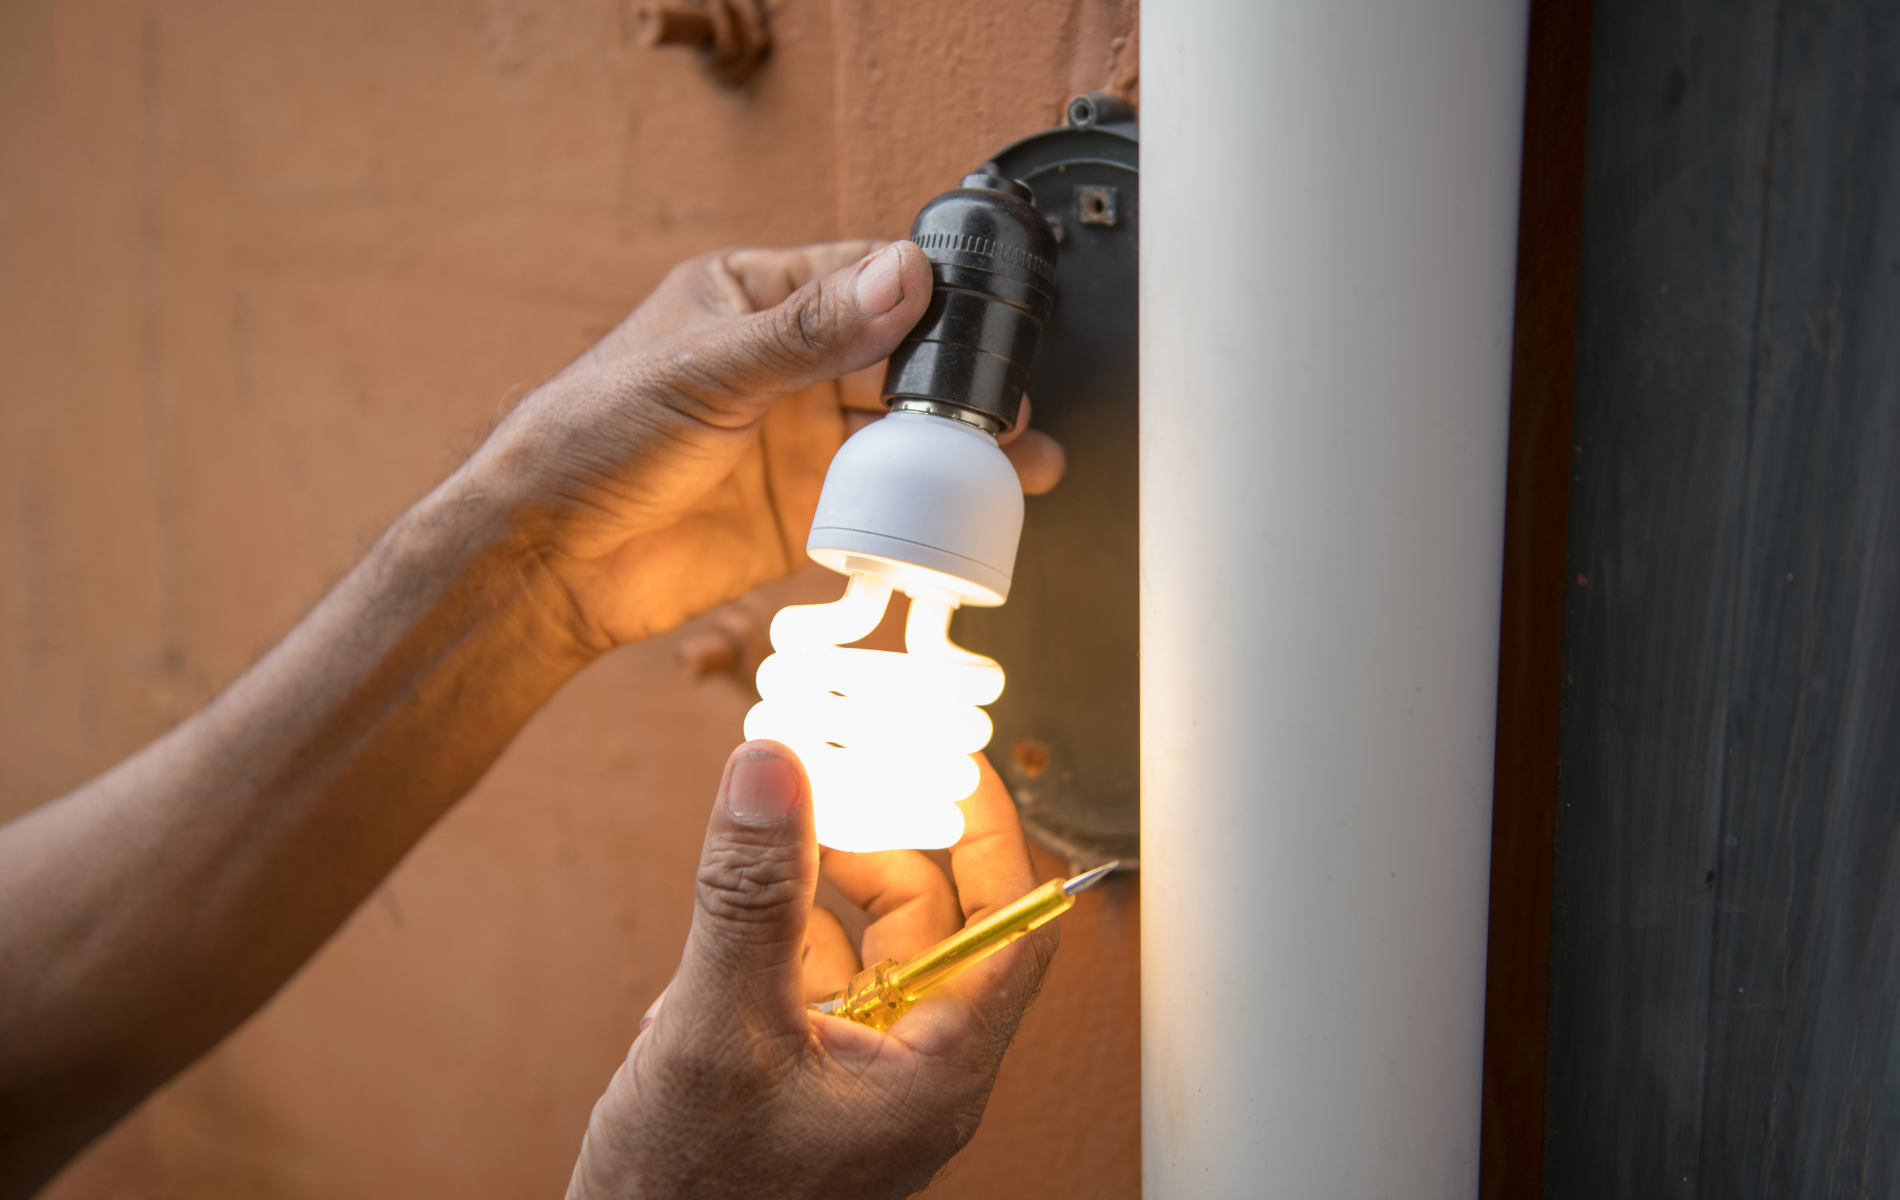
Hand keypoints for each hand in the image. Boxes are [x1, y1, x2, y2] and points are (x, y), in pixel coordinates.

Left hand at [461, 241, 1065, 650]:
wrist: (549, 562)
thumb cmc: (590, 437)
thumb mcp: (707, 369)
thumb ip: (809, 332)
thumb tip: (901, 279)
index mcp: (756, 299)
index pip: (864, 276)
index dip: (929, 292)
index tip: (987, 314)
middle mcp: (786, 367)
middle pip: (900, 358)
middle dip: (962, 377)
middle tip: (1010, 400)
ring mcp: (798, 441)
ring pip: (902, 435)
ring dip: (962, 445)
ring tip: (1022, 457)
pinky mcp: (804, 512)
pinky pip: (883, 505)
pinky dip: (929, 508)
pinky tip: (969, 511)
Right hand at [567, 743, 1055, 1199]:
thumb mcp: (718, 1030)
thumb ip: (751, 899)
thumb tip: (775, 770)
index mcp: (936, 1072)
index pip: (1009, 923)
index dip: (989, 831)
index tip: (953, 758)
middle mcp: (911, 1073)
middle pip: (930, 922)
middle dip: (875, 844)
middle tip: (827, 778)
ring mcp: (856, 1080)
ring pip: (861, 947)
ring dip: (806, 894)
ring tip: (749, 859)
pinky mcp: (803, 1084)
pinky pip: (807, 987)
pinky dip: (765, 950)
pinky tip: (704, 957)